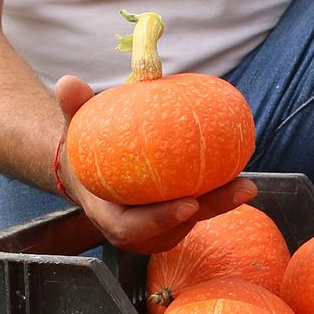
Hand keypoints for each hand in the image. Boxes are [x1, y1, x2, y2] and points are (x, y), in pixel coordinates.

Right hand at [53, 76, 257, 253]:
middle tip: (238, 188)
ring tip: (245, 183)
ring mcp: (158, 229)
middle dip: (210, 209)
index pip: (133, 228)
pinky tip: (238, 174)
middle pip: (176, 227)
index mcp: (109, 216)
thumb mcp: (76, 131)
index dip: (161, 220)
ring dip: (221, 204)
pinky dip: (217, 195)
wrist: (90, 173)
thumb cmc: (84, 152)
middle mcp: (136, 230)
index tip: (188, 205)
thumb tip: (68, 83)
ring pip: (194, 220)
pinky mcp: (174, 221)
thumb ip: (74, 109)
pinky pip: (199, 209)